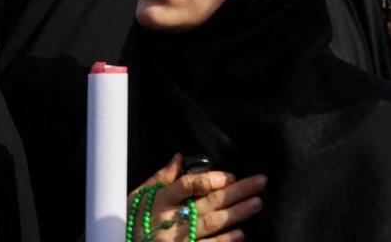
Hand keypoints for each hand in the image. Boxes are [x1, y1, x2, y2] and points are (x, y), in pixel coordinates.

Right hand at [129, 154, 265, 241]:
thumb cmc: (131, 222)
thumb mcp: (138, 197)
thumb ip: (160, 178)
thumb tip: (179, 157)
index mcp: (158, 201)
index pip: (186, 185)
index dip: (209, 179)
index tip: (230, 176)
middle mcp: (169, 219)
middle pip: (207, 203)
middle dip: (235, 192)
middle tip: (259, 182)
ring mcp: (177, 239)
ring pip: (211, 224)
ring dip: (236, 213)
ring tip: (257, 203)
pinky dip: (224, 241)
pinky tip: (240, 234)